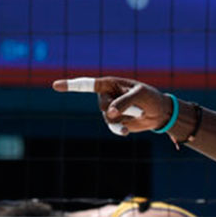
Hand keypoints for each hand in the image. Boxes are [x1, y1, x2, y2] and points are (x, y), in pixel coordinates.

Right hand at [51, 76, 171, 134]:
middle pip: (101, 105)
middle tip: (137, 106)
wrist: (160, 113)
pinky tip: (125, 133)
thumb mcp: (140, 95)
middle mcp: (107, 96)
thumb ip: (123, 102)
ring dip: (122, 119)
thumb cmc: (151, 98)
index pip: (87, 84)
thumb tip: (109, 114)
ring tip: (139, 114)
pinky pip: (113, 127)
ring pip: (107, 118)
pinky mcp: (117, 122)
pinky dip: (119, 130)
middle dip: (118, 108)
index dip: (71, 85)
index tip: (55, 85)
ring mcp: (110, 110)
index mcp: (110, 83)